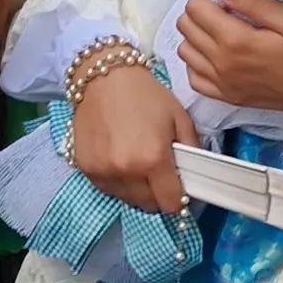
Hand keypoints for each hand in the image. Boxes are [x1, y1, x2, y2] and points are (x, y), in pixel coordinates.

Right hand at [68, 54, 193, 214]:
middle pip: (149, 205)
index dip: (178, 198)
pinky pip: (108, 189)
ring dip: (137, 189)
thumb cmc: (144, 94)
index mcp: (153, 159)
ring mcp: (103, 171)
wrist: (102, 76)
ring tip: (138, 163)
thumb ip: (192, 150)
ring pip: (127, 200)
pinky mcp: (86, 168)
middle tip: (159, 172)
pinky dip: (117, 182)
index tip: (178, 188)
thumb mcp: (179, 117)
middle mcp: (126, 171)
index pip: (170, 203)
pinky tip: (120, 160)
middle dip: (158, 194)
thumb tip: (196, 175)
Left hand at [176, 0, 282, 116]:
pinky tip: (216, 54)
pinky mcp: (228, 97)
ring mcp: (222, 84)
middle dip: (199, 11)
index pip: (195, 9)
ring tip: (221, 29)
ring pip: (185, 52)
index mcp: (236, 41)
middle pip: (186, 28)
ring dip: (196, 35)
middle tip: (224, 8)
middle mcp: (221, 64)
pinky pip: (195, 78)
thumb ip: (255, 3)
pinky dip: (198, 63)